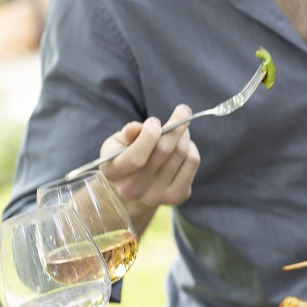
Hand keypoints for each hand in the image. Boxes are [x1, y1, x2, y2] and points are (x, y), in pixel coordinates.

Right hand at [99, 103, 199, 225]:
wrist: (131, 190)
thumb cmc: (123, 157)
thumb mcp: (116, 143)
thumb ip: (126, 134)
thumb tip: (136, 128)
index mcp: (113, 173)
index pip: (136, 158)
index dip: (149, 135)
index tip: (155, 120)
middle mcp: (133, 190)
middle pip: (163, 152)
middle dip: (176, 126)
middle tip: (183, 110)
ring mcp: (156, 196)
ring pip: (181, 154)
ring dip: (184, 134)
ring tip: (180, 128)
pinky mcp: (177, 197)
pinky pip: (192, 162)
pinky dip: (191, 147)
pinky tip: (183, 145)